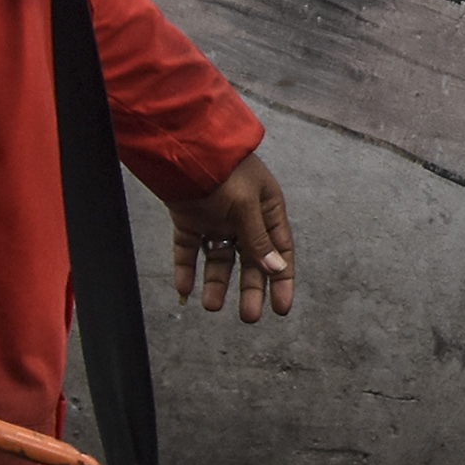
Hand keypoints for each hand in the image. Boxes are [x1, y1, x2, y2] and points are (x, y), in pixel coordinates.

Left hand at [163, 148, 294, 320]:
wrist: (186, 146)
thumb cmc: (227, 170)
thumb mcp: (247, 205)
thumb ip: (258, 239)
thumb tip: (275, 269)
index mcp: (267, 210)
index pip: (279, 251)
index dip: (281, 280)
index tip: (280, 308)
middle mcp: (244, 218)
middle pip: (249, 261)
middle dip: (249, 289)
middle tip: (248, 317)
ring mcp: (216, 220)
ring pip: (218, 259)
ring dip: (216, 283)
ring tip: (211, 306)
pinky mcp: (189, 220)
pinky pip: (188, 250)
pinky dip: (186, 269)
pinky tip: (183, 291)